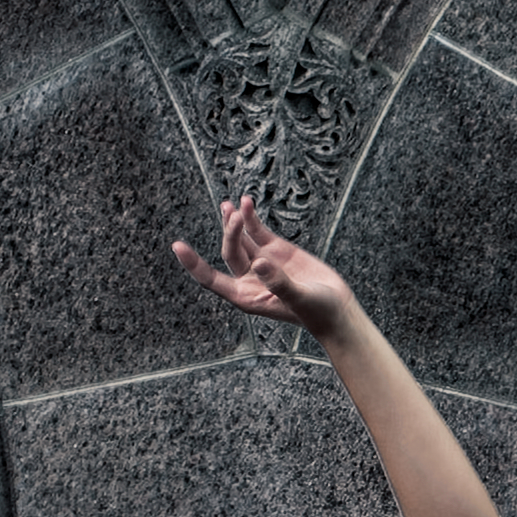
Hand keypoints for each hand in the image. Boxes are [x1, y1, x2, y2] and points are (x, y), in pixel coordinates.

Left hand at [171, 192, 358, 334]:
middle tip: (233, 212)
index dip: (193, 263)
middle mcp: (250, 278)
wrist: (338, 310)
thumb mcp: (300, 299)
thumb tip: (258, 262)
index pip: (210, 279)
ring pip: (240, 238)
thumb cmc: (318, 313)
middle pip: (229, 251)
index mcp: (246, 296)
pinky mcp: (277, 251)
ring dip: (233, 221)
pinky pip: (257, 232)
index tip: (177, 246)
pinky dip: (251, 218)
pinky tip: (246, 203)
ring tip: (229, 204)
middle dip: (229, 231)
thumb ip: (279, 283)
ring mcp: (262, 263)